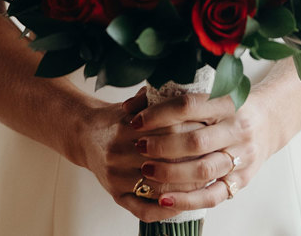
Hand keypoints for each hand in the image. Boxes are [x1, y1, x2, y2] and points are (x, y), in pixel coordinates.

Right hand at [62, 89, 223, 222]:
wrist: (85, 134)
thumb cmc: (117, 118)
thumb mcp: (134, 102)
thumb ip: (156, 98)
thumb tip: (188, 89)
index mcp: (125, 127)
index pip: (167, 132)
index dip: (192, 134)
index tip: (211, 134)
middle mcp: (118, 154)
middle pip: (164, 162)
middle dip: (192, 163)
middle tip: (214, 161)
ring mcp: (116, 178)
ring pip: (157, 189)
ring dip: (184, 189)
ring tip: (205, 184)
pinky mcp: (116, 196)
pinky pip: (143, 210)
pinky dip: (165, 211)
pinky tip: (182, 205)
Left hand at [119, 83, 271, 215]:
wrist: (271, 120)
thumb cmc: (235, 105)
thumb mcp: (218, 91)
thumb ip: (187, 97)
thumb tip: (139, 101)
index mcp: (229, 102)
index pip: (189, 106)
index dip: (159, 114)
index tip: (137, 121)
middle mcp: (238, 129)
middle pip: (195, 141)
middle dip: (161, 146)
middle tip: (138, 146)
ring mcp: (242, 157)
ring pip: (202, 170)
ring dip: (170, 173)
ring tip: (146, 170)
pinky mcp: (241, 180)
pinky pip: (212, 195)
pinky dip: (187, 200)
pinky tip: (164, 199)